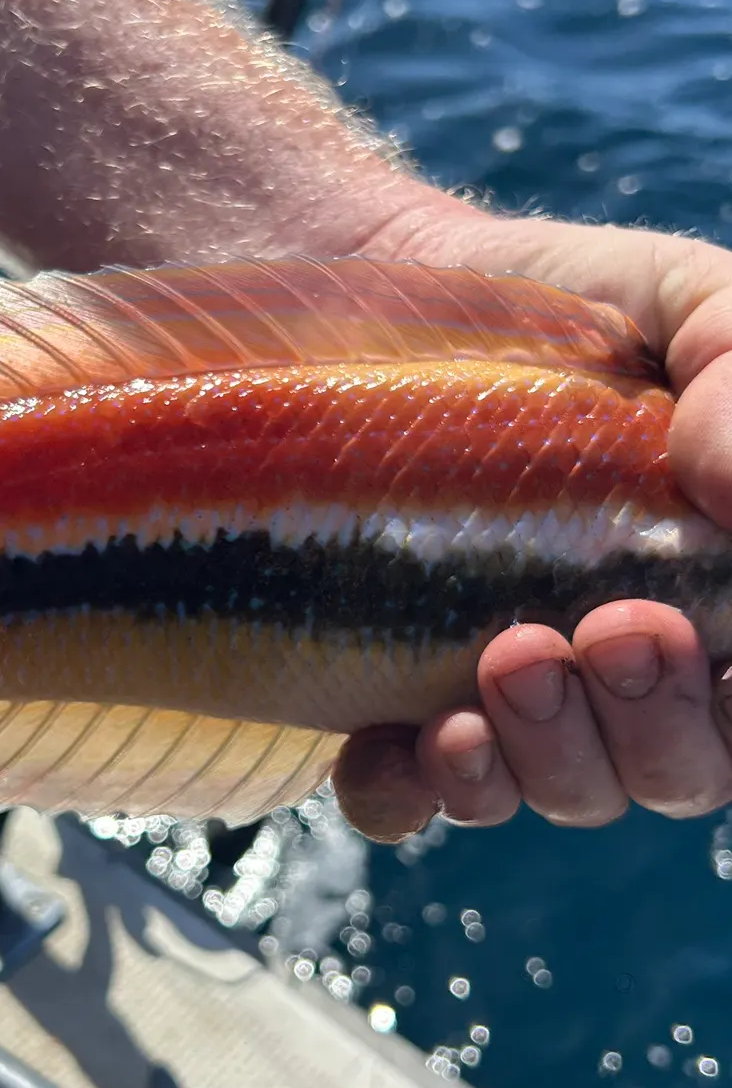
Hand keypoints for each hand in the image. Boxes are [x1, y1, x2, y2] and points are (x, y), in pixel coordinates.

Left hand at [333, 203, 731, 840]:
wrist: (397, 291)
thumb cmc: (571, 302)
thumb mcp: (684, 303)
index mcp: (719, 599)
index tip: (693, 641)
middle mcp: (623, 671)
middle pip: (673, 771)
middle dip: (650, 727)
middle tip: (602, 633)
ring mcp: (505, 695)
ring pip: (555, 792)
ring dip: (537, 763)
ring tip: (504, 662)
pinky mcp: (388, 696)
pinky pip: (402, 795)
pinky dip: (404, 792)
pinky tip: (396, 750)